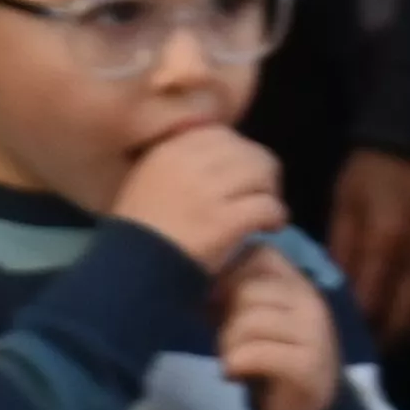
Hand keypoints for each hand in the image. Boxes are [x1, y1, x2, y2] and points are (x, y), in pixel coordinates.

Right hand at [117, 125, 289, 275]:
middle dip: (262, 172)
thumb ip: (178, 164)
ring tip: (267, 212)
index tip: (241, 175)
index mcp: (171, 149)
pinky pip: (268, 206)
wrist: (134, 274)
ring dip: (271, 192)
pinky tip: (271, 227)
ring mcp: (210, 191)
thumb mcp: (147, 182)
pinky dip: (276, 216)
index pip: (221, 135)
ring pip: (262, 174)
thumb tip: (219, 155)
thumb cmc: (139, 234)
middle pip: (247, 151)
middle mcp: (191, 162)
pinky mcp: (226, 220)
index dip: (239, 154)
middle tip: (263, 194)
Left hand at [217, 253, 341, 409]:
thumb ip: (237, 294)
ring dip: (227, 345)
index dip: (229, 275)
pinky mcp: (306, 365)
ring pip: (249, 321)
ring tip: (231, 361)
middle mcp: (310, 301)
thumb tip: (202, 278)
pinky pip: (255, 354)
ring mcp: (313, 333)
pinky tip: (236, 375)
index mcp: (298, 283)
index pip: (258, 254)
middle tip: (226, 343)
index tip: (219, 305)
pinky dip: (235, 365)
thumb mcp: (253, 319)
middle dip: (225, 318)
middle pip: (247, 289)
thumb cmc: (273, 362)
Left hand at [329, 148, 409, 339]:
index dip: (357, 327)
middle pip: (404, 322)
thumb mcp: (347, 200)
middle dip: (385, 338)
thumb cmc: (378, 167)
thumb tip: (336, 295)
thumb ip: (342, 249)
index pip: (370, 306)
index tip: (346, 336)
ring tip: (395, 333)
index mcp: (387, 241)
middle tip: (370, 341)